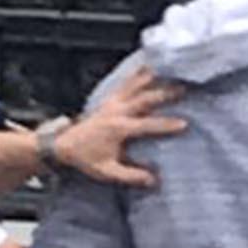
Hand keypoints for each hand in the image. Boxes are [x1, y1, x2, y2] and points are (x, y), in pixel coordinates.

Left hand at [53, 70, 186, 189]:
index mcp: (118, 128)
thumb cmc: (86, 158)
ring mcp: (112, 103)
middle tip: (183, 89)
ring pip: (135, 85)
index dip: (166, 124)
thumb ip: (131, 176)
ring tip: (168, 70)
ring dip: (152, 78)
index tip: (184, 123)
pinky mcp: (108, 100)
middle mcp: (116, 111)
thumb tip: (154, 180)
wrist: (63, 145)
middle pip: (144, 98)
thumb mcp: (107, 172)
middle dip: (164, 93)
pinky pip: (125, 83)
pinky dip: (137, 74)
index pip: (147, 125)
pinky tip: (147, 66)